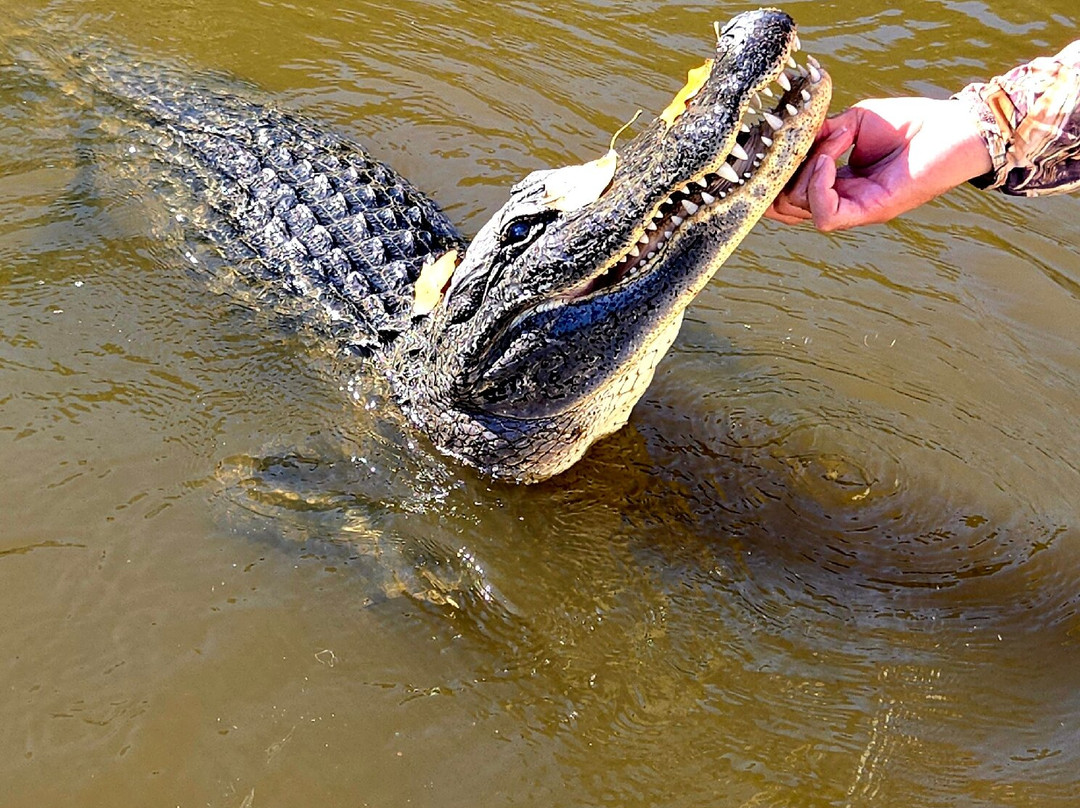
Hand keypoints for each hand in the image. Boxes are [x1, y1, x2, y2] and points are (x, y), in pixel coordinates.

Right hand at [767, 97, 993, 230]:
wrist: (955, 129)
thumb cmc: (913, 123)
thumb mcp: (855, 121)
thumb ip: (824, 131)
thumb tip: (797, 139)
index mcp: (839, 182)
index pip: (790, 193)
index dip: (774, 176)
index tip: (770, 150)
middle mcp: (844, 199)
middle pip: (788, 207)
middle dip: (781, 176)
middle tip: (792, 151)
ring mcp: (855, 208)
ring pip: (802, 210)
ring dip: (804, 174)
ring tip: (824, 147)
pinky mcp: (869, 211)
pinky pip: (826, 214)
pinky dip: (818, 186)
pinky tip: (828, 160)